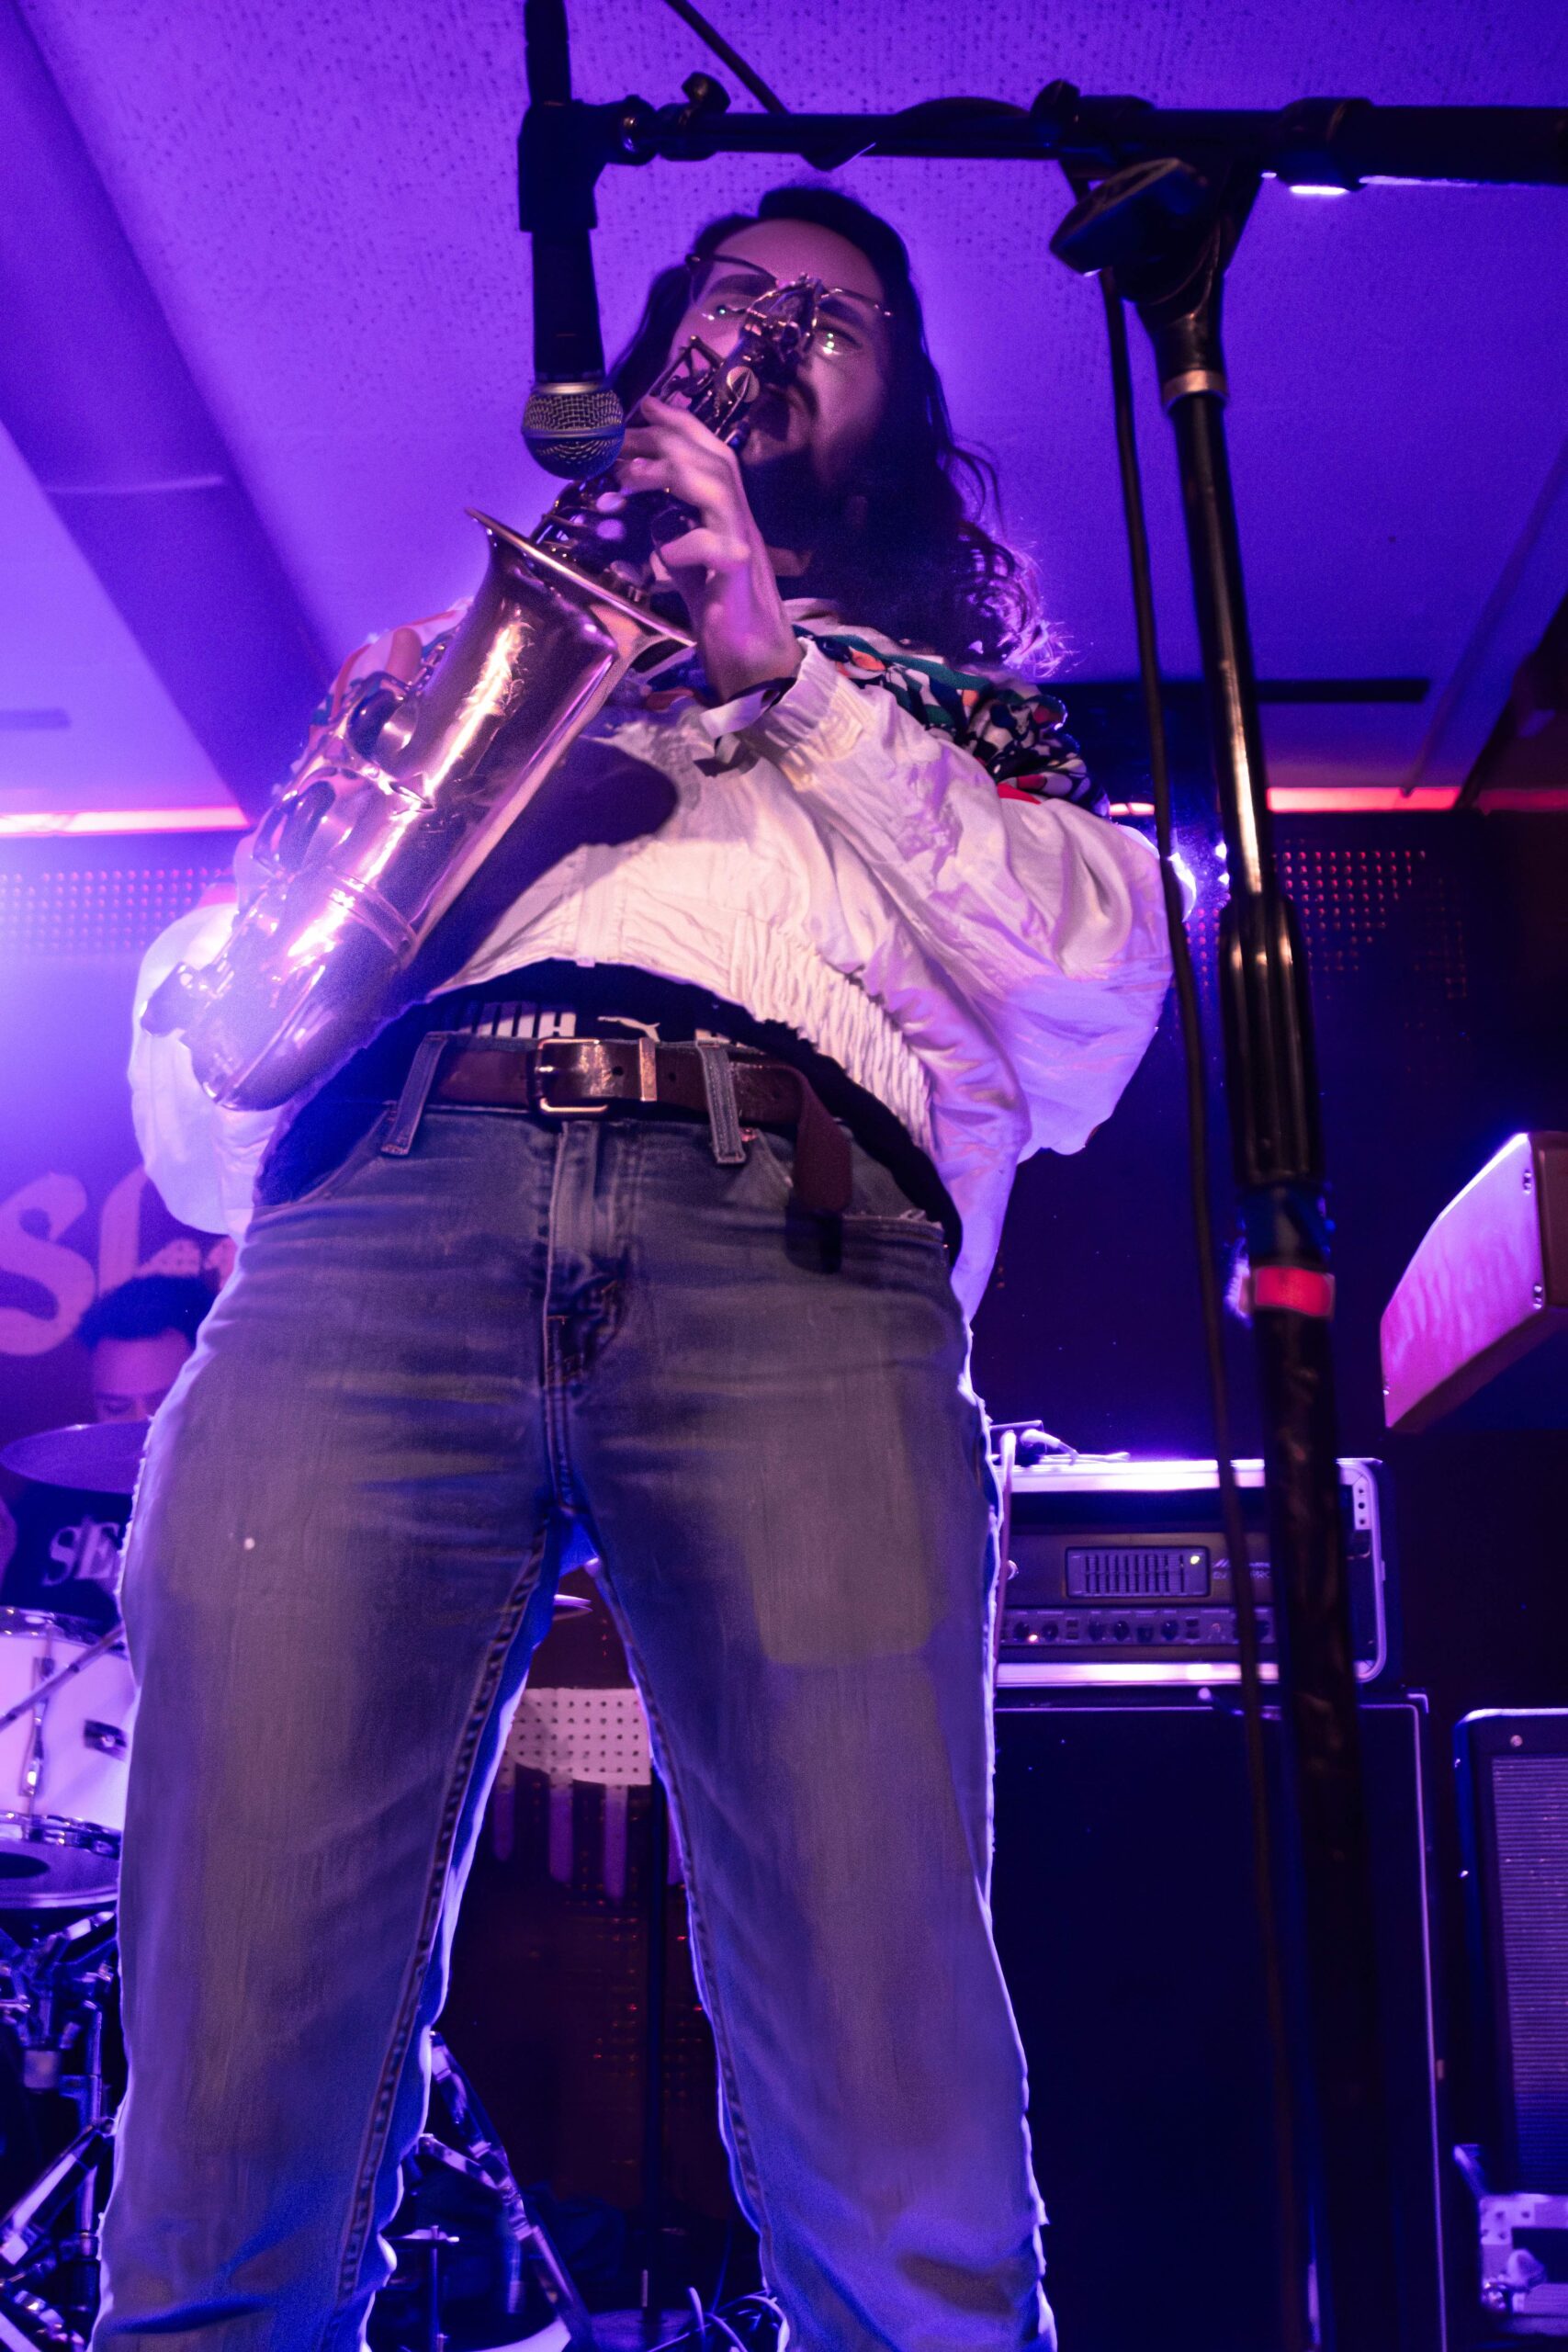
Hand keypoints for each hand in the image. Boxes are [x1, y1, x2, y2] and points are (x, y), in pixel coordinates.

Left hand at [616, 397, 801, 702]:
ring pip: (717, 488)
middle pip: (714, 459)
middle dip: (666, 438)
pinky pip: (713, 547)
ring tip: (628, 477)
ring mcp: (743, 546)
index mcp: (729, 517)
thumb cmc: (725, 619)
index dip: (681, 424)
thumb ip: (678, 536)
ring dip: (670, 474)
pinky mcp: (738, 577)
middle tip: (622, 437)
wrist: (759, 667)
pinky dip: (681, 545)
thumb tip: (649, 516)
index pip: (711, 455)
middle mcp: (740, 522)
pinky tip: (662, 560)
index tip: (647, 405)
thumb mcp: (694, 568)